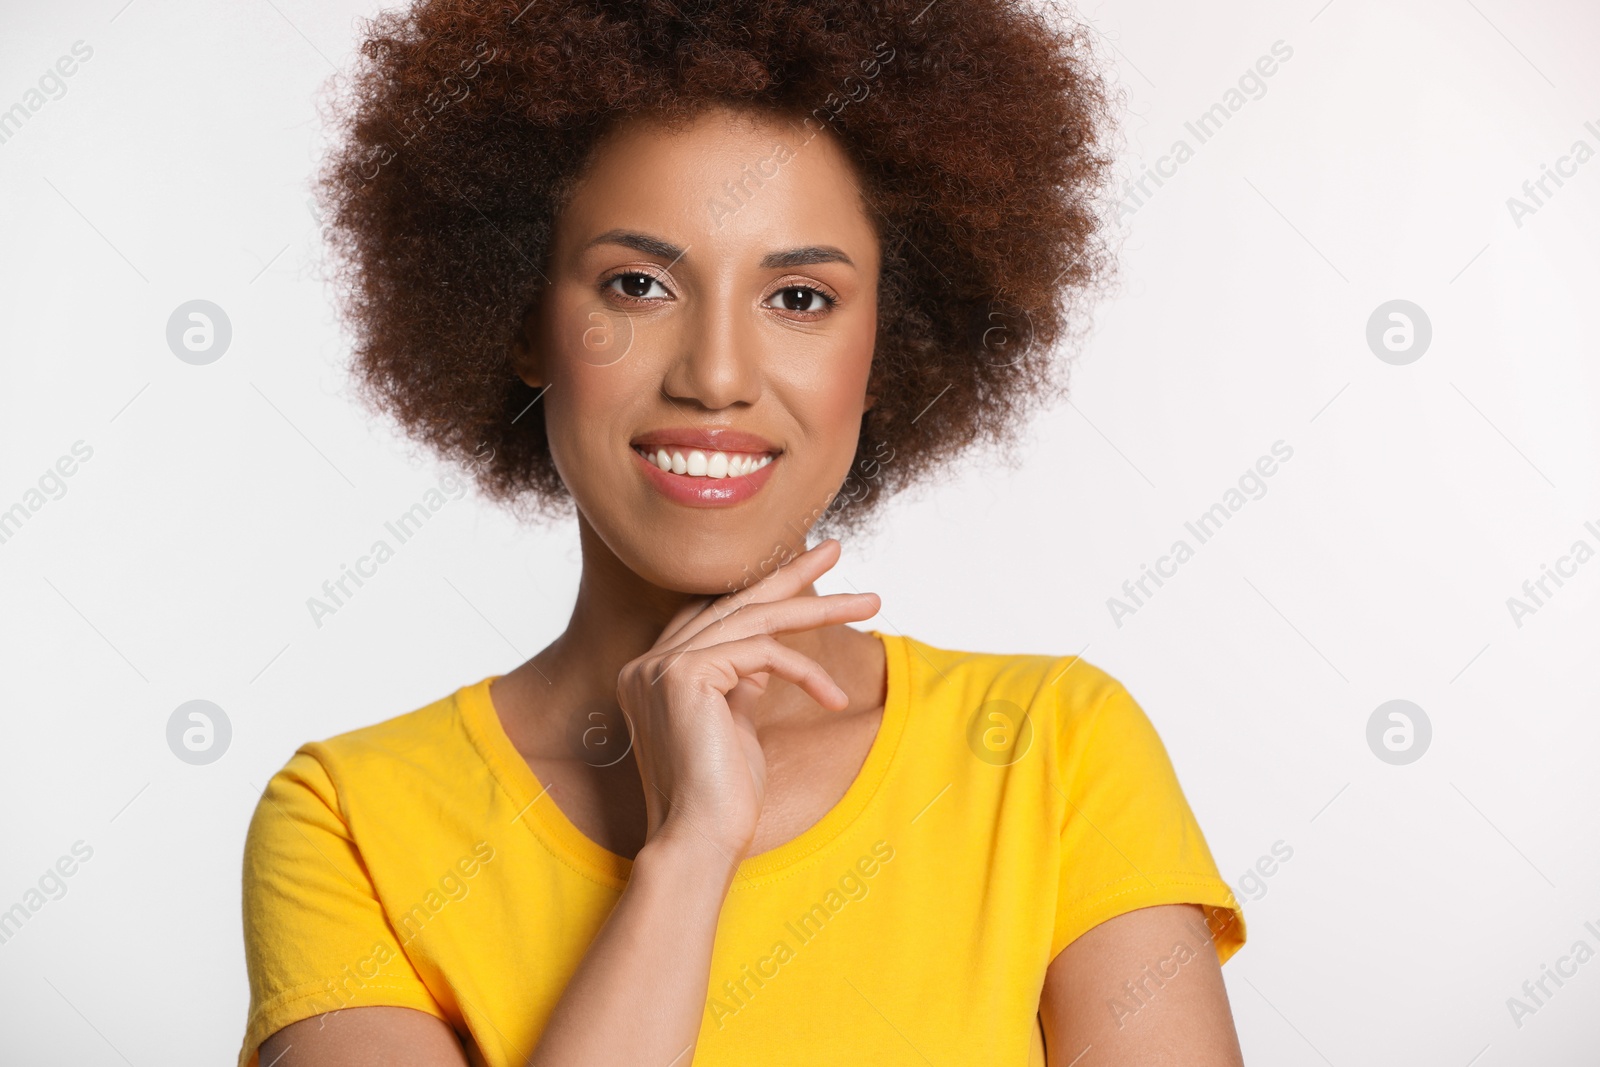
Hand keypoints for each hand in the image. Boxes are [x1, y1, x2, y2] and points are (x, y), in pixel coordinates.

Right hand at [614, 538, 879, 866]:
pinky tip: (834, 697)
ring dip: (819, 608)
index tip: (806, 572)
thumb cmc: (722, 797)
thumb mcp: (735, 726)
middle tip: (834, 546)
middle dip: (790, 574)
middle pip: (734, 603)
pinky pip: (764, 653)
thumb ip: (740, 684)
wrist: (700, 841)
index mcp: (653, 673)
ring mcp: (661, 665)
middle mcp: (647, 662)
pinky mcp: (685, 674)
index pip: (713, 614)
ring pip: (756, 619)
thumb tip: (767, 656)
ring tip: (871, 600)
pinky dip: (807, 671)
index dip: (760, 589)